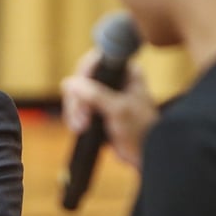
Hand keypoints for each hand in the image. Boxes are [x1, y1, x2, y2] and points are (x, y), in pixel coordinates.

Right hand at [60, 49, 157, 167]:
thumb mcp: (118, 109)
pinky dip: (76, 117)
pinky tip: (79, 128)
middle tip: (82, 118)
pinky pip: (79, 107)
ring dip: (75, 111)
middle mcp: (115, 78)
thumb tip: (69, 82)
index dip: (83, 75)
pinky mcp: (98, 108)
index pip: (96, 61)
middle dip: (78, 100)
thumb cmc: (141, 129)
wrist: (146, 154)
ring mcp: (105, 93)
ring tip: (81, 127)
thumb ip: (95, 94)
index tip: (78, 91)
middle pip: (82, 78)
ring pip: (77, 93)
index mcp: (126, 71)